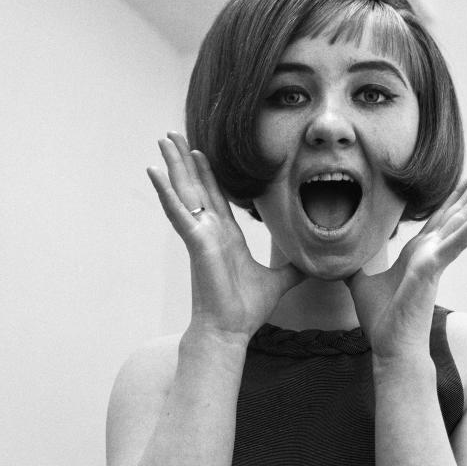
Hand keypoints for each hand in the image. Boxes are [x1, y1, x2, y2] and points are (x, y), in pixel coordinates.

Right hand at [147, 132, 302, 341]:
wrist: (230, 330)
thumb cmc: (245, 310)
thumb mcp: (278, 282)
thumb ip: (292, 269)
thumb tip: (312, 264)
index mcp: (226, 236)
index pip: (215, 197)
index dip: (207, 173)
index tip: (200, 151)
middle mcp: (209, 231)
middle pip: (195, 186)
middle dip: (184, 160)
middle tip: (172, 135)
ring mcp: (200, 234)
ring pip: (183, 192)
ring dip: (172, 165)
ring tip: (162, 141)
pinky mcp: (195, 242)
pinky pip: (178, 212)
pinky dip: (165, 192)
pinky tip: (154, 172)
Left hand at [347, 163, 466, 359]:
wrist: (391, 346)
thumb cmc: (381, 320)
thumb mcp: (360, 282)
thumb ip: (356, 264)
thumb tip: (340, 254)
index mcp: (419, 252)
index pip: (442, 216)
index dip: (457, 195)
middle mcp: (432, 252)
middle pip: (459, 211)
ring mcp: (436, 258)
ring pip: (465, 219)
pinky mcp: (434, 267)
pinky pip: (459, 240)